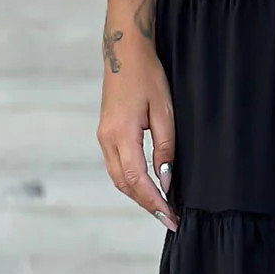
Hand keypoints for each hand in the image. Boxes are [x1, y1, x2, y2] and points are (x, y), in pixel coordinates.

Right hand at [97, 34, 177, 229]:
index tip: (171, 217)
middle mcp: (107, 139)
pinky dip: (132, 182)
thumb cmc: (148, 77)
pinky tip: (148, 187)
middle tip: (170, 219)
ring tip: (162, 208)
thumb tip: (165, 179)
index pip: (137, 180)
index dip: (154, 201)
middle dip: (147, 205)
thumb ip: (165, 147)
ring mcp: (103, 137)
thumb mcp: (164, 111)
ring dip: (138, 196)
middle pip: (125, 184)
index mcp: (121, 134)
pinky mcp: (105, 134)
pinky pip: (117, 167)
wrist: (124, 54)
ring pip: (119, 178)